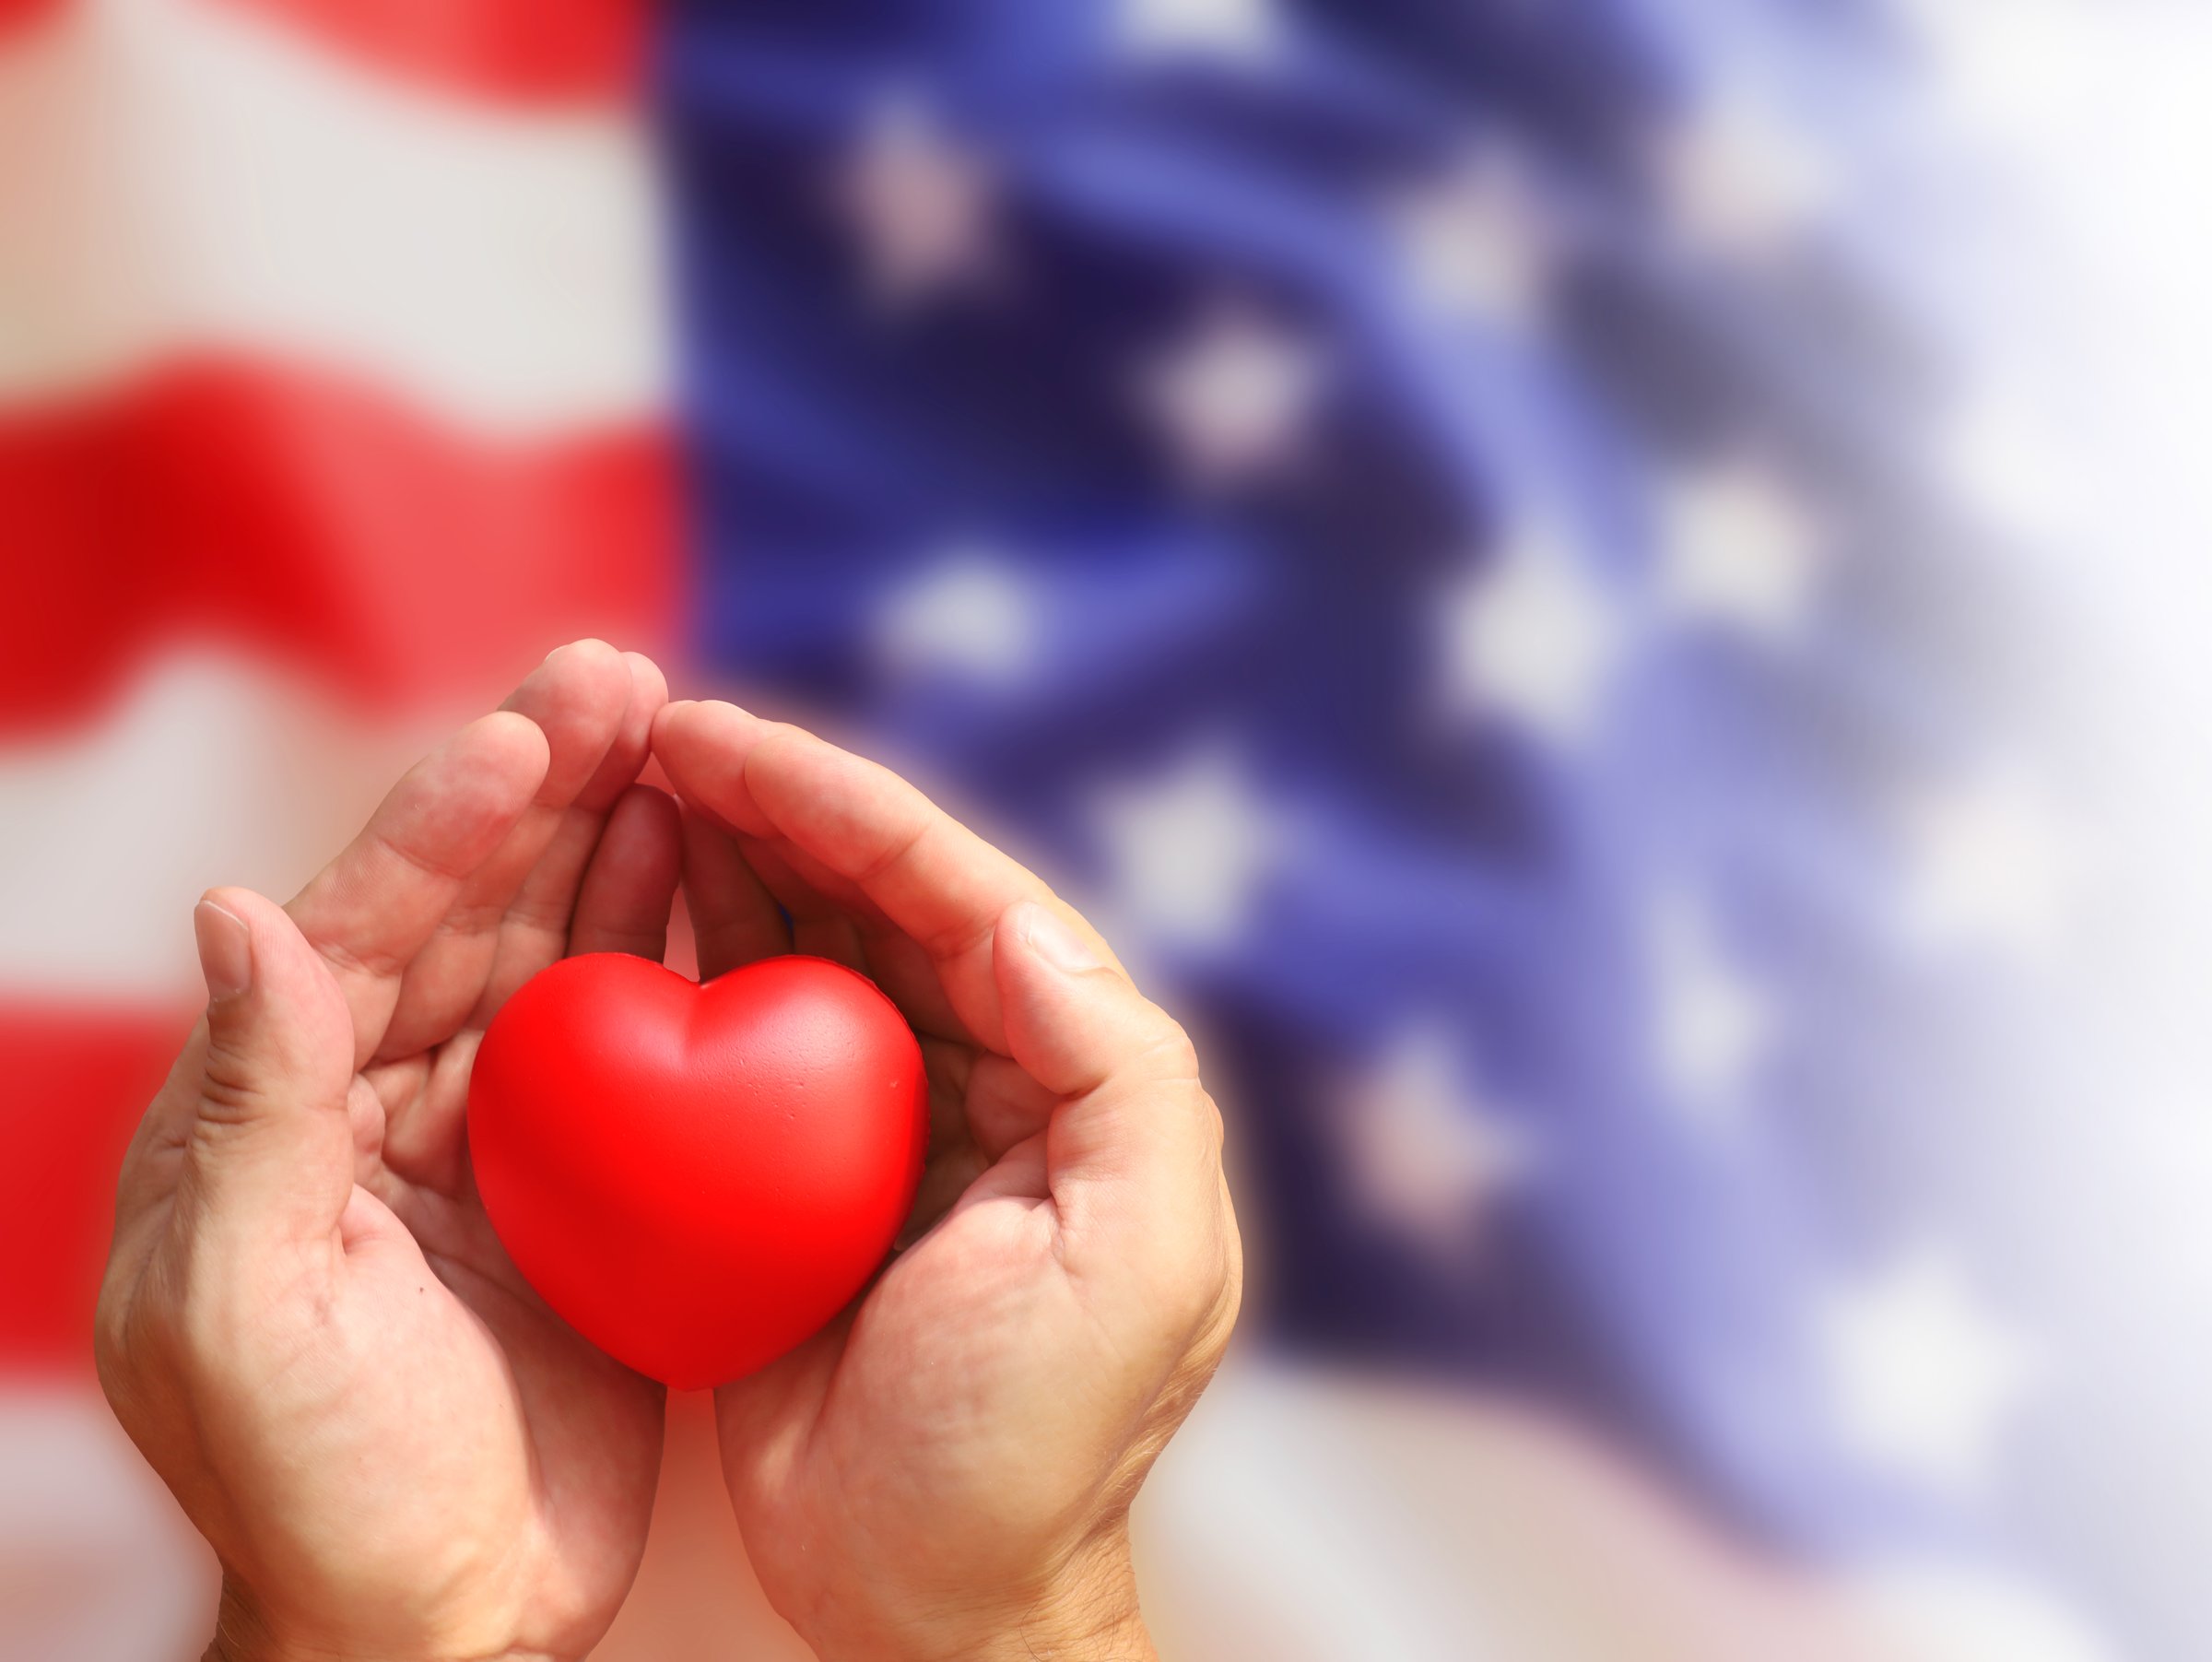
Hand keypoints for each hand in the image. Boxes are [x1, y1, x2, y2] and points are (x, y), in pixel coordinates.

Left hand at [96, 642, 682, 1661]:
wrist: (437, 1622)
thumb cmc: (316, 1489)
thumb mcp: (246, 1313)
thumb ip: (251, 1113)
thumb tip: (238, 914)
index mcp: (269, 1115)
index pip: (358, 932)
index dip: (442, 824)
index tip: (530, 730)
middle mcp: (372, 1098)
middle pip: (467, 907)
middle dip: (544, 786)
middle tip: (625, 676)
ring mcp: (484, 1133)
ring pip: (554, 948)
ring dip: (614, 837)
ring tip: (681, 734)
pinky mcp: (580, 1180)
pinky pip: (630, 1035)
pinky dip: (670, 942)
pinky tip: (714, 870)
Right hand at [653, 700, 1243, 1661]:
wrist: (932, 1598)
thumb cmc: (1039, 1445)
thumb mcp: (1134, 1263)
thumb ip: (1119, 1075)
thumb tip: (1022, 915)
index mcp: (1077, 1074)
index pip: (963, 897)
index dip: (849, 807)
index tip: (729, 739)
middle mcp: (986, 1074)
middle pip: (876, 899)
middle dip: (776, 805)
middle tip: (656, 727)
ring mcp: (882, 1122)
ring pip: (802, 948)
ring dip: (725, 857)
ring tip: (629, 776)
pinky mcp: (791, 1180)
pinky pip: (732, 1042)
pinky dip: (682, 964)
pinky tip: (619, 907)